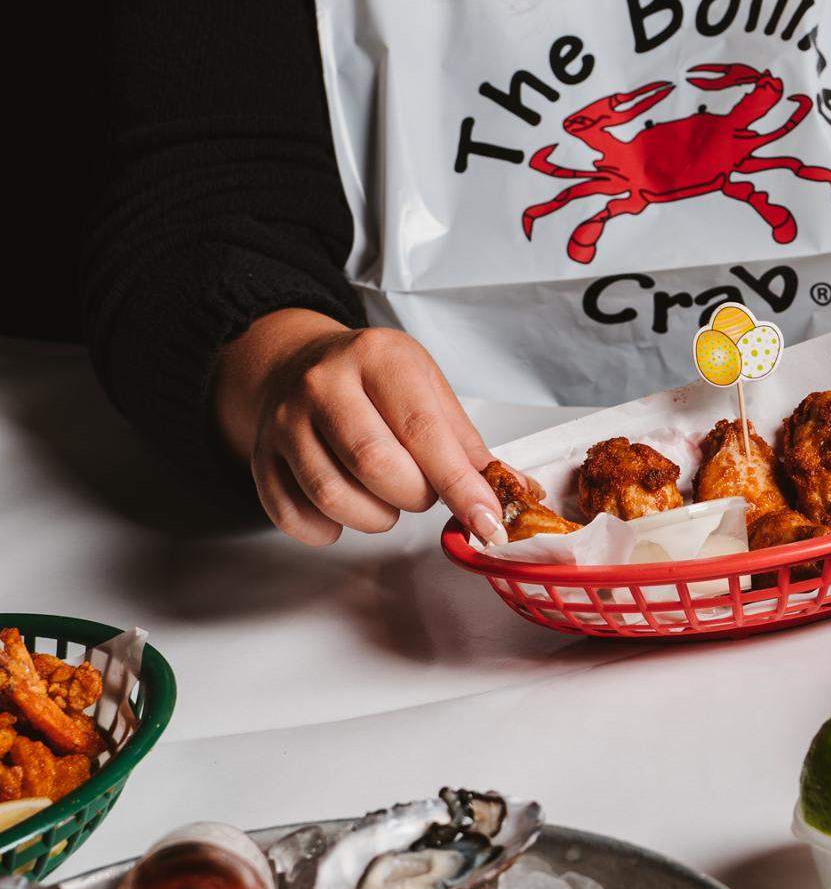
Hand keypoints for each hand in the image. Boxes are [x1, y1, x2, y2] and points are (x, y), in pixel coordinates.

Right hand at [214, 309, 505, 546]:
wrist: (297, 363)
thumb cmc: (373, 381)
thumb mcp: (428, 390)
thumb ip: (467, 446)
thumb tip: (511, 493)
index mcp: (378, 358)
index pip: (422, 431)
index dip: (458, 484)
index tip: (486, 519)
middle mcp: (323, 384)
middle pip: (375, 465)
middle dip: (414, 496)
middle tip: (423, 492)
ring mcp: (285, 420)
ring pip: (332, 496)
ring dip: (375, 517)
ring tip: (388, 499)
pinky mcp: (261, 456)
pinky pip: (292, 515)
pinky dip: (326, 529)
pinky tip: (346, 513)